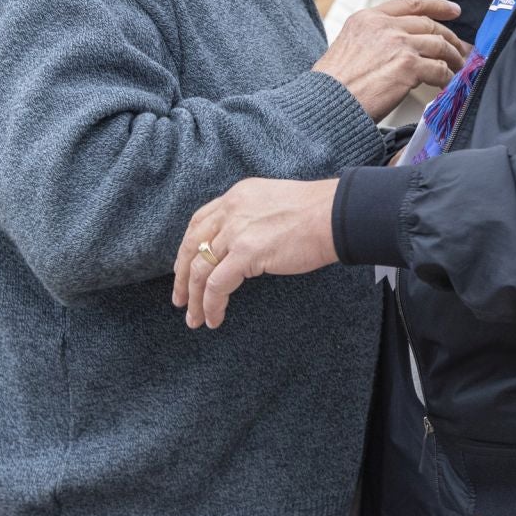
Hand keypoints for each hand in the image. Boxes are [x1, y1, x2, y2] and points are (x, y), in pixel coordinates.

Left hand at [172, 178, 338, 328]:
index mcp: (237, 196)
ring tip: (195, 318)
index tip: (184, 268)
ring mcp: (236, 230)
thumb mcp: (274, 204)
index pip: (199, 222)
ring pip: (199, 268)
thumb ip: (254, 219)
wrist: (335, 214)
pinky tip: (214, 319)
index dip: (187, 248)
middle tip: (180, 299)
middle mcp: (230, 210)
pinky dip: (211, 305)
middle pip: (192, 245)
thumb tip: (247, 246)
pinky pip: (216, 285)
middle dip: (181, 275)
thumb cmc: (317, 212)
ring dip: (194, 297)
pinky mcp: (245, 252)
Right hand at [314, 0, 465, 119]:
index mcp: (368, 18)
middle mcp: (384, 26)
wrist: (327, 103)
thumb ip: (374, 38)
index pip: (410, 4)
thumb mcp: (349, 45)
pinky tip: (445, 84)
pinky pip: (439, 69)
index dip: (437, 5)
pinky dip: (446, 77)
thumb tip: (399, 47)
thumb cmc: (334, 84)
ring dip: (452, 58)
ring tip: (456, 68)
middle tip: (459, 48)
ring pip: (439, 45)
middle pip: (429, 24)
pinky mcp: (409, 66)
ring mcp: (398, 44)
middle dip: (450, 37)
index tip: (453, 10)